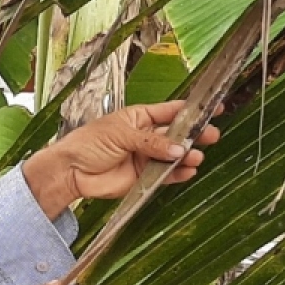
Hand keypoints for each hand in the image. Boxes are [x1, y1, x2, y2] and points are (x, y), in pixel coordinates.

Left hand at [22, 101, 221, 218]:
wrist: (71, 171)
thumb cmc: (89, 143)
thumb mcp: (120, 134)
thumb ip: (150, 142)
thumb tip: (177, 148)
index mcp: (139, 118)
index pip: (170, 111)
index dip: (191, 110)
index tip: (213, 107)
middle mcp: (146, 137)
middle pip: (176, 134)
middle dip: (194, 134)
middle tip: (211, 134)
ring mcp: (145, 157)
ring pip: (173, 155)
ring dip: (187, 155)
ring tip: (196, 156)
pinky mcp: (143, 177)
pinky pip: (165, 175)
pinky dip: (178, 173)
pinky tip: (188, 171)